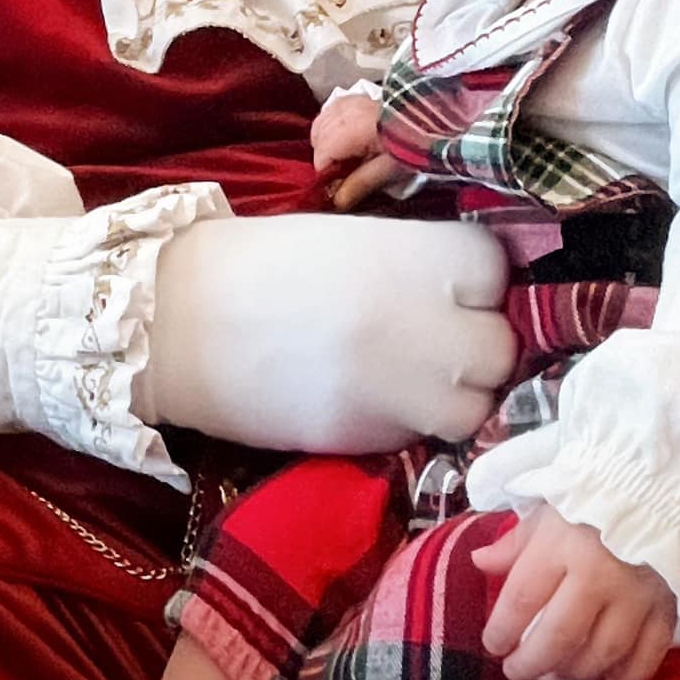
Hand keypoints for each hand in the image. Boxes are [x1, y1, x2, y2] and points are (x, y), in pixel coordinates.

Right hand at [139, 215, 515, 453]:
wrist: (180, 320)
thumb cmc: (263, 262)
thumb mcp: (354, 238)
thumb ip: (417, 262)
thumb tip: (464, 290)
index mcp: (419, 257)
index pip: (497, 273)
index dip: (478, 282)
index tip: (452, 285)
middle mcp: (425, 324)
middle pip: (499, 348)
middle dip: (478, 345)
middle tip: (440, 335)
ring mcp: (400, 389)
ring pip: (474, 407)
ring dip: (457, 395)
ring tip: (415, 376)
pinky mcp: (368, 440)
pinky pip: (423, 435)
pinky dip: (414, 422)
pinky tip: (377, 399)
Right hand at [310, 97, 402, 210]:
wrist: (427, 119)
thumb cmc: (410, 143)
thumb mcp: (387, 169)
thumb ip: (359, 183)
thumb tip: (336, 200)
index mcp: (352, 130)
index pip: (322, 154)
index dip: (327, 173)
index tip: (337, 183)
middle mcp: (346, 112)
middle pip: (318, 138)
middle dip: (326, 158)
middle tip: (343, 171)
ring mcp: (349, 101)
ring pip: (320, 123)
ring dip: (325, 141)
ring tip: (344, 156)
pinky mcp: (354, 97)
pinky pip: (330, 111)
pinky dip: (330, 125)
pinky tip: (344, 137)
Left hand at [472, 503, 675, 679]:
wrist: (658, 488)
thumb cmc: (593, 498)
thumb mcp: (548, 511)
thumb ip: (514, 543)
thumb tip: (479, 563)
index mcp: (562, 544)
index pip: (522, 599)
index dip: (502, 630)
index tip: (493, 644)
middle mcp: (599, 574)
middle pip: (560, 636)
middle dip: (532, 663)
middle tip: (517, 671)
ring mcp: (636, 595)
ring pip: (601, 653)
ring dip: (573, 672)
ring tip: (555, 674)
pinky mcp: (666, 607)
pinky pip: (646, 656)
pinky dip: (626, 677)